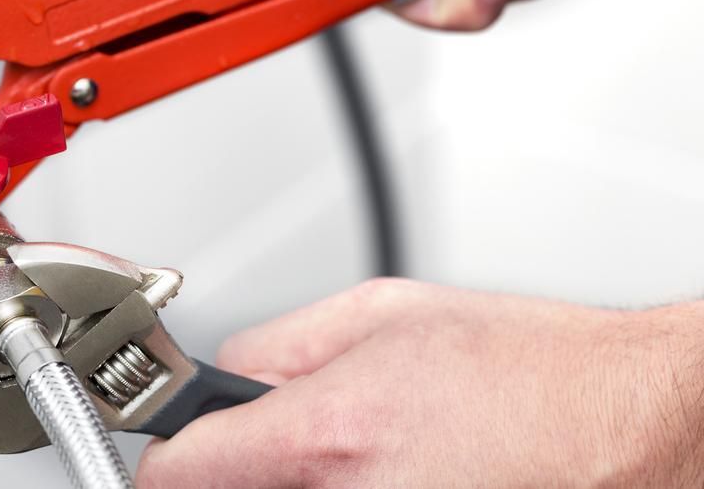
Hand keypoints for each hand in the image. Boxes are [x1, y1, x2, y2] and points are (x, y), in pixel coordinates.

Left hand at [137, 279, 703, 486]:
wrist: (620, 421)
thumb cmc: (527, 367)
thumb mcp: (382, 312)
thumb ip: (277, 344)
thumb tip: (227, 374)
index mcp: (326, 434)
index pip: (176, 471)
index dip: (163, 450)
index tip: (169, 440)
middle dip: (235, 461)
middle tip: (274, 431)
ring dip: (290, 477)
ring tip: (356, 443)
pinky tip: (388, 464)